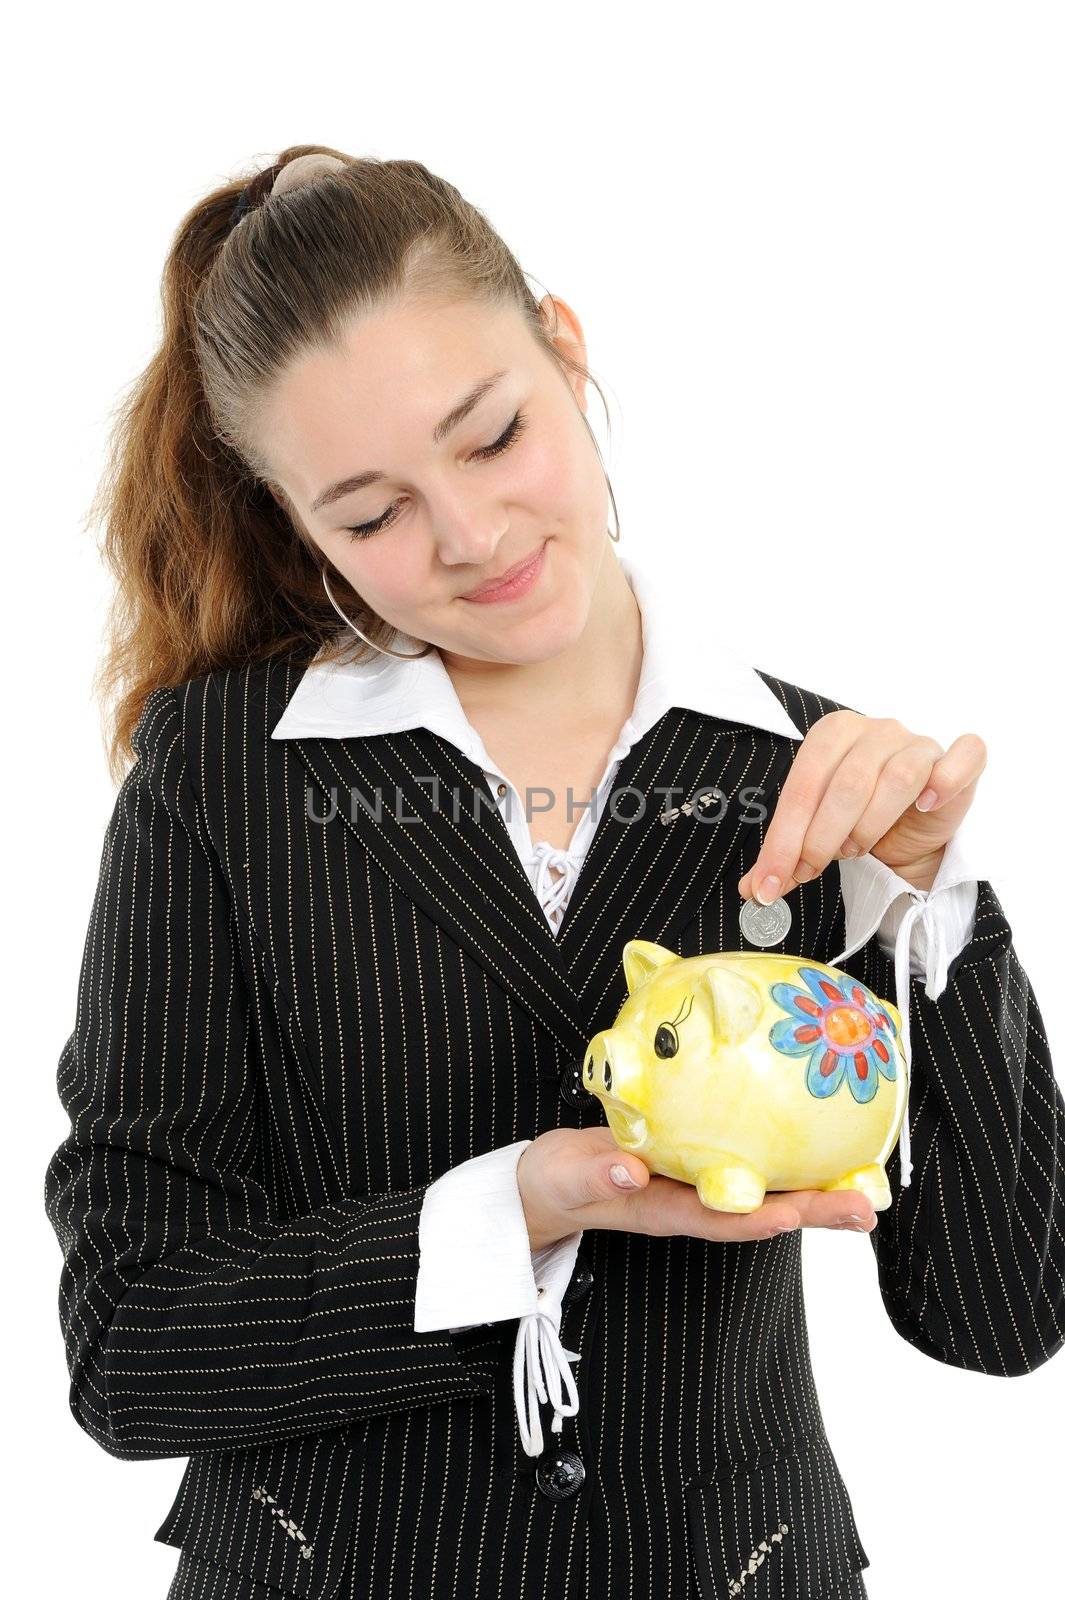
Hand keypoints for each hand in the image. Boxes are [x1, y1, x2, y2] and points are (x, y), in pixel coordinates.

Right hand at [516, 1127, 877, 1250]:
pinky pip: (748, 1166)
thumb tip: (630, 1168)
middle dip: (812, 1210)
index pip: (723, 1218)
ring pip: (762, 1192)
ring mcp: (695, 1187)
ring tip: (860, 1185)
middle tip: (863, 1204)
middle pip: (759, 1211)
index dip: (765, 1219)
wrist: (548, 1183)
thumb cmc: (557, 1181)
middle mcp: (689, 1203)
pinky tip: (814, 1148)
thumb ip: (595, 1174)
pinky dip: (784, 1159)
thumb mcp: (566, 1176)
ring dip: (811, 1190)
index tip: (804, 1215)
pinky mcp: (695, 1164)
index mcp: (662, 1208)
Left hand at [737, 711, 986, 901]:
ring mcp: (918, 743)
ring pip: (898, 778)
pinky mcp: (958, 761)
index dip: (785, 837)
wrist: (911, 833)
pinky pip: (963, 757)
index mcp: (832, 735)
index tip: (772, 880)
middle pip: (846, 782)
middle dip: (821, 836)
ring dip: (870, 823)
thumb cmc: (859, 823)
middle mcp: (876, 730)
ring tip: (856, 848)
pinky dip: (945, 782)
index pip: (802, 784)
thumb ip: (784, 860)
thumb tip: (754, 890)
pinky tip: (926, 806)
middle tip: (812, 868)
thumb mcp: (813, 839)